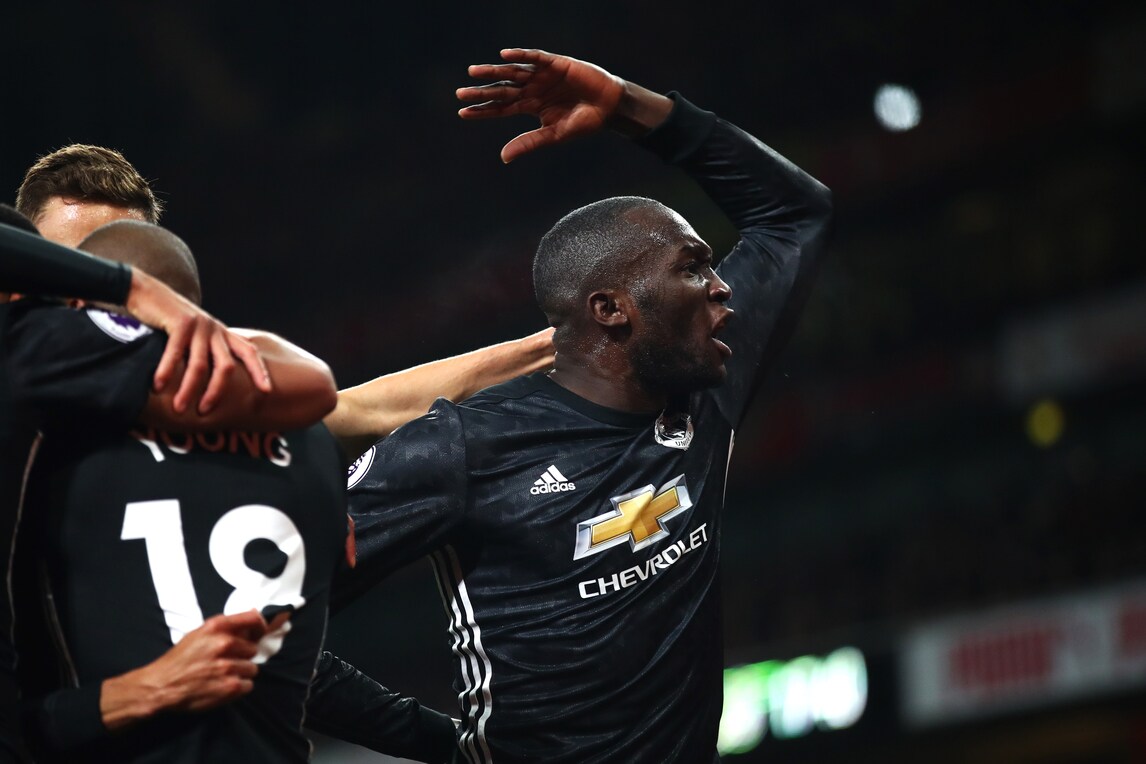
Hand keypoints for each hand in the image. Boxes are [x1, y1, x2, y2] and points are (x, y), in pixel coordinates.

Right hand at [100, 610, 270, 729]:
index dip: (260, 626)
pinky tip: (223, 686)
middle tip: (226, 662)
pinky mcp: (230, 686)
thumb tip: (253, 620)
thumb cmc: (179, 659)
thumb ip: (224, 628)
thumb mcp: (199, 634)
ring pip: (252, 668)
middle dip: (242, 656)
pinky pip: (248, 685)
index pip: (253, 619)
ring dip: (241, 673)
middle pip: (253, 648)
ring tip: (223, 675)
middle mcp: (224, 644)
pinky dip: (239, 687)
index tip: (260, 633)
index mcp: (216, 627)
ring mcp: (228, 666)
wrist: (162, 686)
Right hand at [125, 268, 271, 413]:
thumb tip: (210, 381)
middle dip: (217, 392)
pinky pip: (175, 353)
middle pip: (226, 367)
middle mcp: (215, 329)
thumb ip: (207, 352)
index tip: (267, 391)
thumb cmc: (170, 320)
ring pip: (200, 365)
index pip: (249, 353)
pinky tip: (158, 386)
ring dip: (189, 389)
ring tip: (179, 408)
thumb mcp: (196, 335)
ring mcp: (199, 325)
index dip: (260, 371)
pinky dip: (167, 371)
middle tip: (204, 411)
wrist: (147, 292)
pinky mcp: (180, 322)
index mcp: (223, 334)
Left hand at [457, 48, 625, 162]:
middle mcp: (532, 89)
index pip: (501, 108)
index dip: (483, 110)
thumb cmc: (583, 122)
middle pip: (502, 90)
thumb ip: (529, 142)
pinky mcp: (555, 64)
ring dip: (494, 72)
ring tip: (473, 72)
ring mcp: (542, 76)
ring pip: (513, 73)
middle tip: (460, 93)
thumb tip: (503, 157)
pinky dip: (521, 56)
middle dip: (482, 91)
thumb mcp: (553, 135)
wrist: (609, 108)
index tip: (462, 112)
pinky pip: (535, 58)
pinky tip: (505, 56)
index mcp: (530, 106)